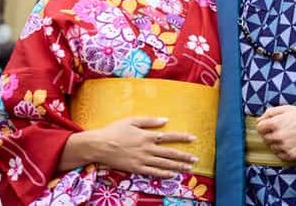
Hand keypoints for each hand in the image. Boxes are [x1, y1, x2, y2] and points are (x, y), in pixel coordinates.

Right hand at [62, 117, 195, 177]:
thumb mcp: (132, 120)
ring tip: (188, 168)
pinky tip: (172, 175)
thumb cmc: (115, 130)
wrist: (100, 145)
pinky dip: (164, 174)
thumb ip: (150, 121)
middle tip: (195, 159)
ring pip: (164, 164)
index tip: (193, 139)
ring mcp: (142, 160)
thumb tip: (166, 120)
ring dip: (178, 166)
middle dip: (184, 156)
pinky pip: (153, 172)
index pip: (170, 136)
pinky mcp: (136, 169)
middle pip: (170, 153)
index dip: (182, 137)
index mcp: (148, 136)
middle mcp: (147, 149)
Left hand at [256, 106, 295, 161]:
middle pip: (265, 138)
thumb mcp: (287, 108)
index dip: (264, 126)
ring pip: (272, 147)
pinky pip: (280, 155)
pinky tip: (291, 143)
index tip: (269, 126)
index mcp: (275, 123)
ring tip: (288, 136)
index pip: (259, 128)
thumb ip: (270, 112)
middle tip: (281, 130)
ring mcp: (284, 147)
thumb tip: (259, 120)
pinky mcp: (291, 155)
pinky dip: (283, 150)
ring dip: (276, 142)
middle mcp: (278, 136)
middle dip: (270, 134)